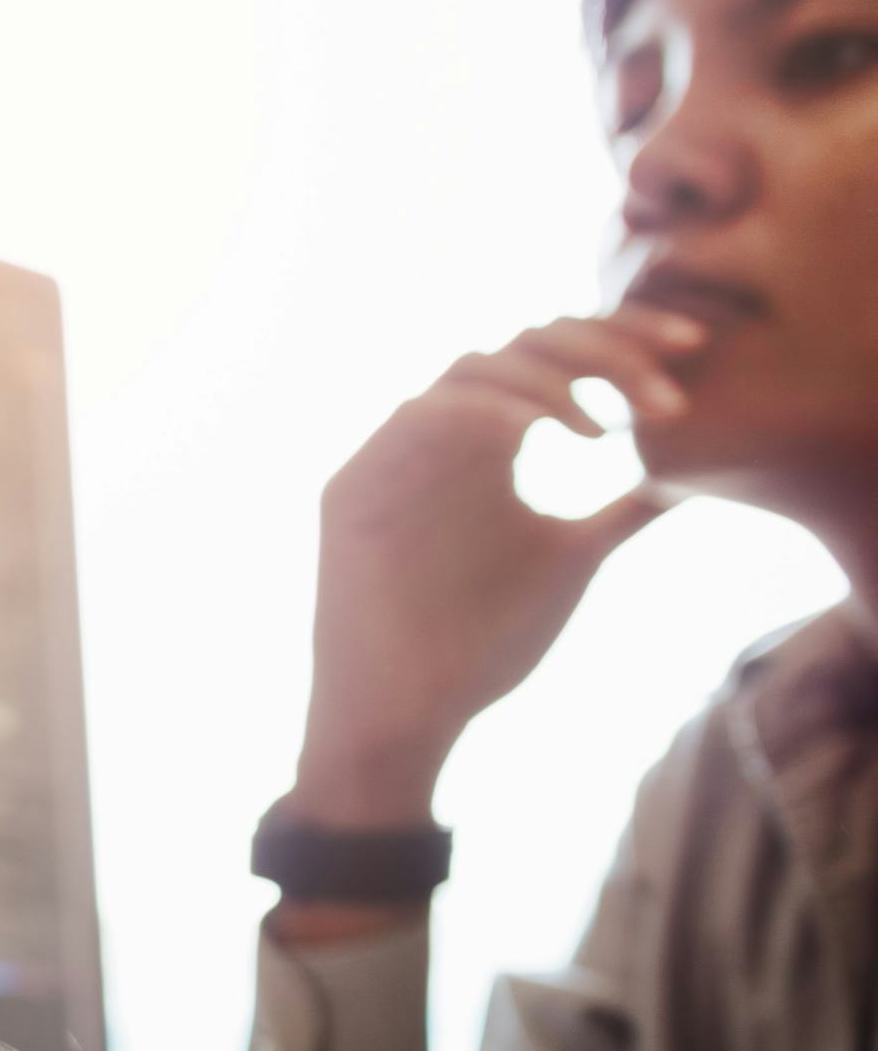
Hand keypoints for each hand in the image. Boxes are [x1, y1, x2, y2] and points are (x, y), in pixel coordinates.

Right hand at [291, 311, 698, 839]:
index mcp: (489, 446)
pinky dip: (495, 408)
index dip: (624, 337)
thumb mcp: (575, 560)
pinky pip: (427, 411)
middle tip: (669, 380)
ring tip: (608, 428)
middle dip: (604, 345)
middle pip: (522, 341)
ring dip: (551, 378)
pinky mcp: (356, 482)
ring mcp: (394, 456)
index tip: (694, 348)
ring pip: (475, 364)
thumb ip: (621, 513)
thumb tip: (691, 476)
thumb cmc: (483, 646)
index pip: (556, 355)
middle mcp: (441, 437)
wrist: (408, 713)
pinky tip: (550, 435)